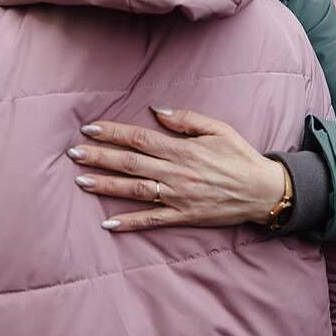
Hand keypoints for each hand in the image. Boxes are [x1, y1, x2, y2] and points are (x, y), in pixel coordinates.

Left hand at [67, 107, 287, 231]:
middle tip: (74, 153)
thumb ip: (186, 119)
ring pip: (135, 190)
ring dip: (107, 186)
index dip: (113, 133)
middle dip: (100, 157)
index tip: (90, 128)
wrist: (262, 190)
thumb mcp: (218, 128)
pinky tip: (108, 224)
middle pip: (131, 163)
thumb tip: (155, 110)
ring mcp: (178, 196)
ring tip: (81, 181)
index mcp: (183, 149)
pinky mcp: (183, 216)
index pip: (140, 138)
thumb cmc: (240, 156)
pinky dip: (129, 222)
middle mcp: (176, 172)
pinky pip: (152, 220)